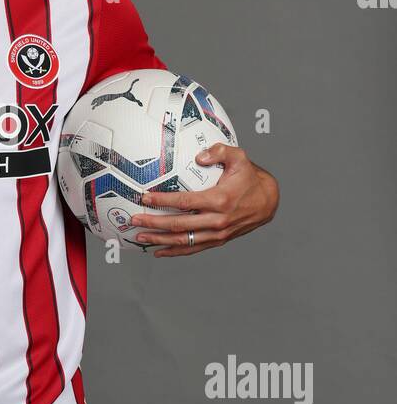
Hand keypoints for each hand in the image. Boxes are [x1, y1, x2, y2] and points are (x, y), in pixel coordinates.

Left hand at [129, 144, 278, 256]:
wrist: (268, 201)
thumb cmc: (249, 177)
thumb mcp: (239, 157)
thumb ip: (219, 151)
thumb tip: (198, 157)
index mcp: (220, 199)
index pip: (184, 202)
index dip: (162, 200)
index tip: (144, 198)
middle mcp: (217, 220)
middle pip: (179, 225)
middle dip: (154, 223)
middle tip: (134, 220)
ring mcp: (217, 233)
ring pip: (184, 240)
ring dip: (160, 240)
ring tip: (140, 237)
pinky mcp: (218, 240)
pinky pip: (193, 249)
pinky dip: (175, 252)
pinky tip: (158, 251)